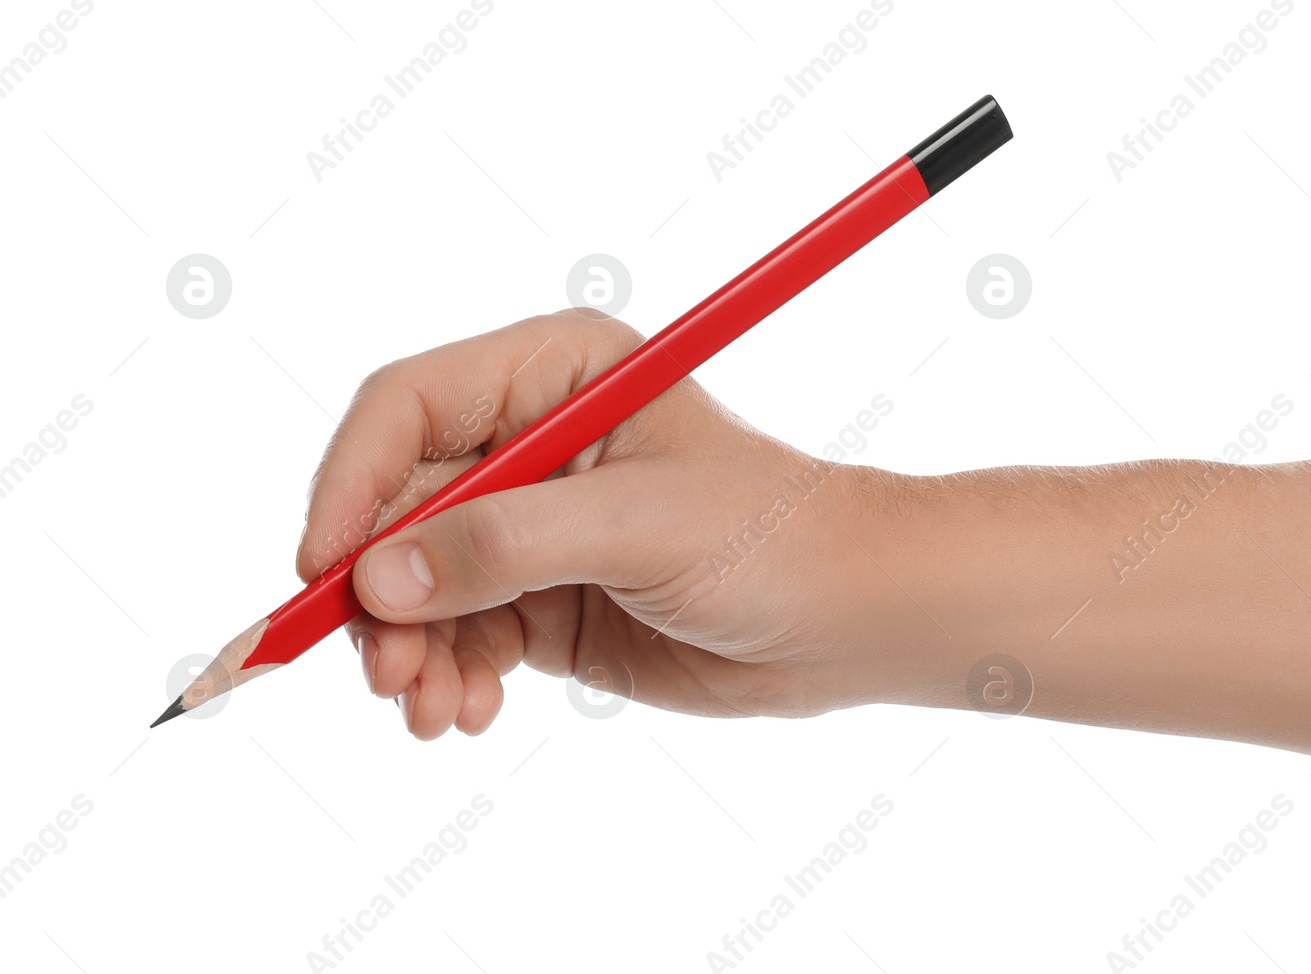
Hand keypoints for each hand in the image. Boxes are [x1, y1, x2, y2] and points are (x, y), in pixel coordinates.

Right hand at [295, 309, 883, 738]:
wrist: (846, 619)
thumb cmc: (771, 538)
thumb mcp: (641, 528)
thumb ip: (508, 546)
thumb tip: (380, 579)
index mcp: (554, 373)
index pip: (407, 407)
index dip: (351, 484)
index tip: (325, 570)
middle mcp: (528, 442)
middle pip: (396, 506)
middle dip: (379, 594)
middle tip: (384, 672)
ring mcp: (531, 526)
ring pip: (416, 583)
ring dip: (410, 652)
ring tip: (434, 711)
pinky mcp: (543, 600)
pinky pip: (457, 636)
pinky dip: (449, 677)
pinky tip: (471, 712)